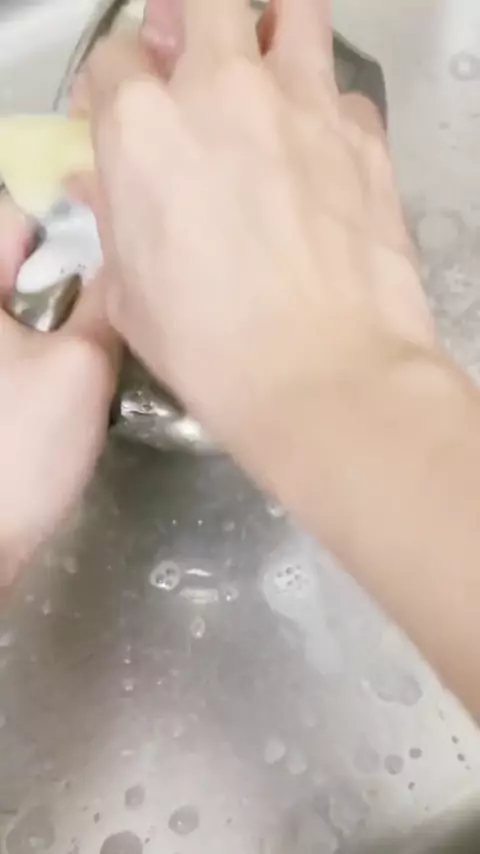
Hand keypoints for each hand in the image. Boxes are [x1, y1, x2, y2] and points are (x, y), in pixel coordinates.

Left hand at [0, 196, 117, 586]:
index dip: (71, 224)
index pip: (16, 218)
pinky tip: (77, 373)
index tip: (118, 248)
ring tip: (108, 337)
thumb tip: (123, 261)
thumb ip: (106, 301)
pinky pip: (17, 343)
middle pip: (20, 265)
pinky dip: (48, 345)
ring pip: (24, 306)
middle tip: (121, 299)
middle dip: (72, 273)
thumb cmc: (21, 447)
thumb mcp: (81, 364)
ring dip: (65, 313)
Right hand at [81, 0, 434, 494]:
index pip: (113, 57)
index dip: (115, 88)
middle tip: (198, 65)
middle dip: (192, 23)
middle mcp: (222, 91)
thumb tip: (102, 182)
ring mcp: (302, 105)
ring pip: (292, 12)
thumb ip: (114, 219)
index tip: (124, 117)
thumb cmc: (210, 348)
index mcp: (143, 127)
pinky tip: (323, 155)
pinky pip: (344, 95)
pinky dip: (329, 112)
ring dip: (273, 34)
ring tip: (269, 75)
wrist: (321, 375)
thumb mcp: (130, 293)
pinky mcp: (365, 136)